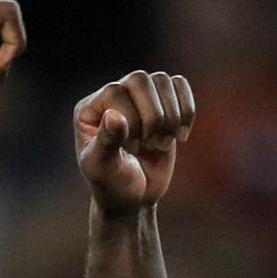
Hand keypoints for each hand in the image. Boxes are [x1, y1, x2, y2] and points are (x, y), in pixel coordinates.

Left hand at [73, 69, 198, 212]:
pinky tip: (180, 136)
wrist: (133, 198)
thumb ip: (106, 142)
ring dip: (169, 117)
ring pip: (163, 81)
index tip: (130, 150)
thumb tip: (113, 115)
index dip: (130, 120)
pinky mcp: (163, 103)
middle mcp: (113, 96)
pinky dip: (187, 110)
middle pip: (140, 79)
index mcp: (90, 109)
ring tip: (160, 144)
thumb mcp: (103, 169)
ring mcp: (139, 98)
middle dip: (152, 117)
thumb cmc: (112, 185)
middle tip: (148, 146)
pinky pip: (180, 85)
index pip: (115, 92)